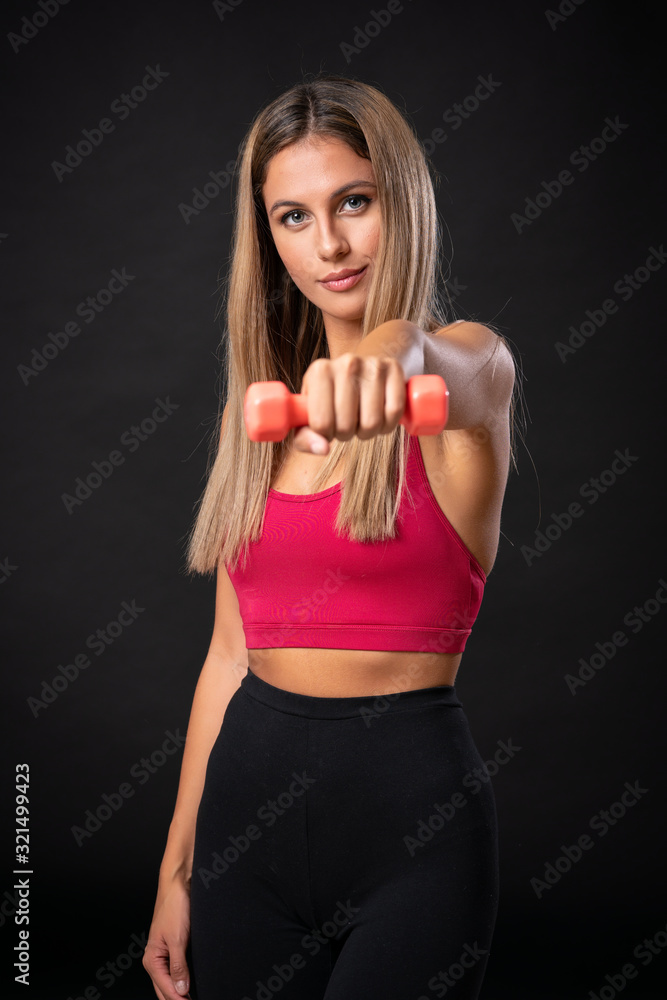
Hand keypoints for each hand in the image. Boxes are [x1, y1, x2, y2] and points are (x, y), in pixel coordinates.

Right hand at [142, 875, 191, 999]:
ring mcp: (165, 954)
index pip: (166, 989)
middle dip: (177, 999)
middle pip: (165, 990)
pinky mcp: (174, 948)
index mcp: (152, 959)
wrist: (178, 885)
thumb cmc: (174, 907)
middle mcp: (156, 959)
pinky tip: (191, 987)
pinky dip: (182, 981)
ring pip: (170, 982)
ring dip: (180, 992)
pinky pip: (176, 971)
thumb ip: (178, 966)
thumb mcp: (178, 939)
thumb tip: (181, 989)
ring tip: (192, 998)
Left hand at [293, 353, 407, 453]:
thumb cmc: (328, 397)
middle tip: (346, 423)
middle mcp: (346, 363)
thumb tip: (323, 449)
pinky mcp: (394, 368)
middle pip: (347, 425)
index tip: (328, 426)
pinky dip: (388, 424)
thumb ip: (305, 438)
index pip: (321, 423)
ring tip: (361, 421)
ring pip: (372, 422)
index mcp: (319, 372)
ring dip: (367, 432)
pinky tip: (380, 418)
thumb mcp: (308, 415)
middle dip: (346, 434)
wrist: (354, 370)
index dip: (326, 434)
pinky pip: (394, 411)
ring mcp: (373, 364)